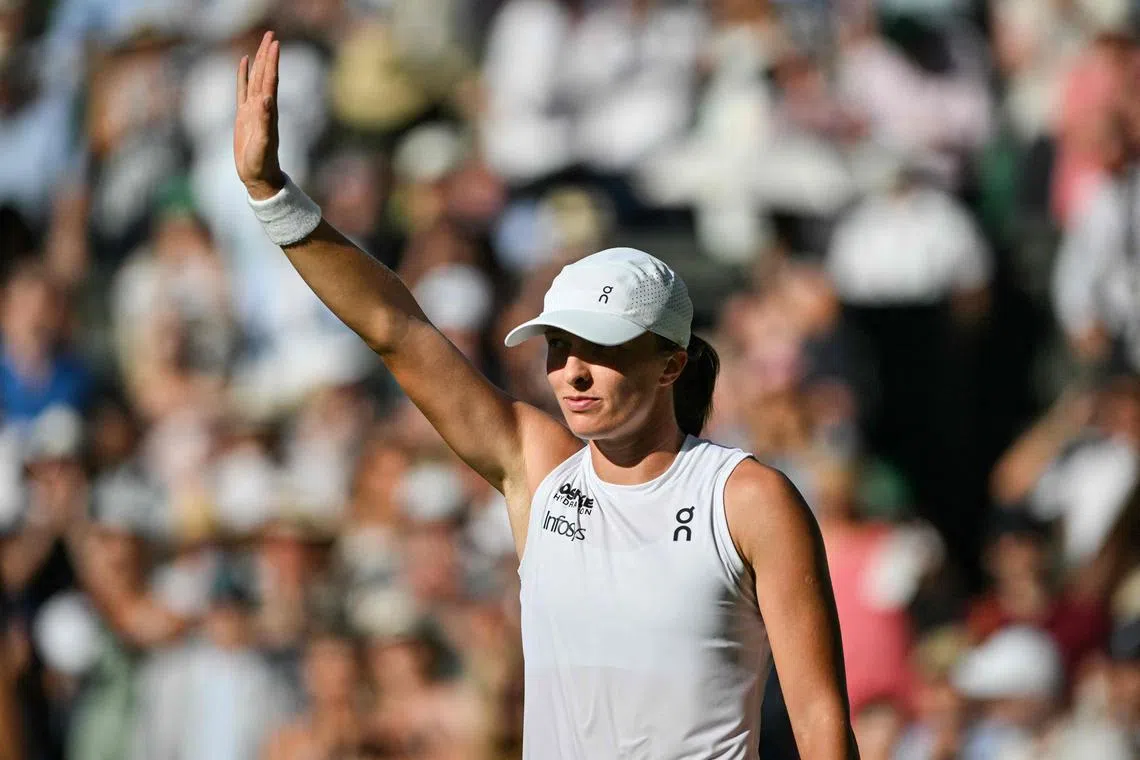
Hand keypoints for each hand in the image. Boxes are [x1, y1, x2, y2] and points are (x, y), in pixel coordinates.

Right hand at [234, 31, 285, 199]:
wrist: (258, 176)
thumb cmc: (262, 163)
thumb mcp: (264, 143)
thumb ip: (265, 121)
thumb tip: (266, 99)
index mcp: (268, 110)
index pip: (271, 80)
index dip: (272, 62)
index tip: (275, 43)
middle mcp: (262, 106)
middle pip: (265, 74)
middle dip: (267, 54)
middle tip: (270, 34)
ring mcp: (252, 109)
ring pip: (255, 79)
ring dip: (259, 61)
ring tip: (262, 43)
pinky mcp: (243, 115)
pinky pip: (242, 89)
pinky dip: (243, 75)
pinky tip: (244, 63)